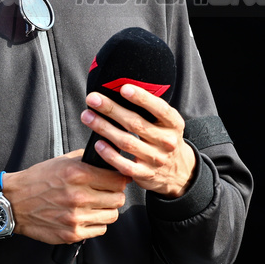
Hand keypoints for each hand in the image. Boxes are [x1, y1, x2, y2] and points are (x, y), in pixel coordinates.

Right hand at [2, 150, 129, 244]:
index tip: (117, 180)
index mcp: (78, 174)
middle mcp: (79, 196)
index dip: (120, 179)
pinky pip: (100, 230)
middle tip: (107, 193)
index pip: (118, 180)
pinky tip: (88, 216)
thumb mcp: (63, 161)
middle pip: (118, 199)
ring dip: (108, 210)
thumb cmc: (38, 180)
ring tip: (98, 205)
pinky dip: (97, 223)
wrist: (14, 202)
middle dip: (115, 194)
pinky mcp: (72, 233)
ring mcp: (75, 217)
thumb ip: (88, 160)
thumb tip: (110, 160)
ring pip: (112, 216)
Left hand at [80, 84, 196, 197]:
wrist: (177, 172)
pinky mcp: (145, 174)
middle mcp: (167, 142)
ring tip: (87, 116)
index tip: (123, 88)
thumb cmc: (164, 140)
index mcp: (174, 124)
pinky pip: (124, 164)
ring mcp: (156, 159)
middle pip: (136, 123)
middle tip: (93, 99)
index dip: (142, 98)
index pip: (159, 109)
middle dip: (111, 109)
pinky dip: (110, 154)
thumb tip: (123, 90)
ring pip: (126, 142)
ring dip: (104, 128)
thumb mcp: (167, 124)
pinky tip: (98, 143)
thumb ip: (151, 111)